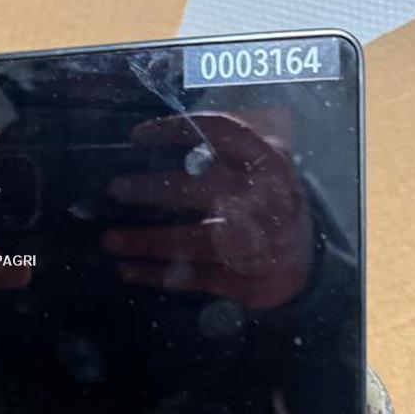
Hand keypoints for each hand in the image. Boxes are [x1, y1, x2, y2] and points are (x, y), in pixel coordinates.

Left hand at [101, 113, 311, 308]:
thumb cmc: (266, 202)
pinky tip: (126, 270)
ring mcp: (259, 245)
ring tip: (108, 240)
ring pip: (194, 241)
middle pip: (203, 191)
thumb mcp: (258, 166)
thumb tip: (151, 139)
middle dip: (153, 190)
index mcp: (270, 162)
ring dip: (146, 241)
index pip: (223, 134)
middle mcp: (267, 201)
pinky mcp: (246, 282)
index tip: (137, 136)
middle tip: (115, 189)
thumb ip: (221, 149)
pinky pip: (194, 278)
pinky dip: (156, 275)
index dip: (178, 131)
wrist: (306, 261)